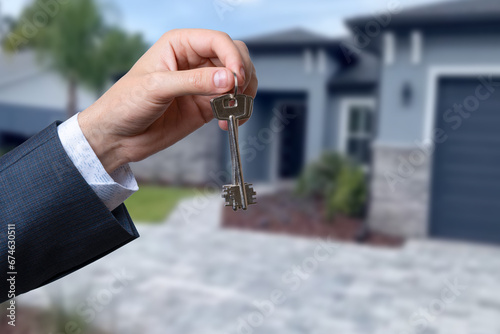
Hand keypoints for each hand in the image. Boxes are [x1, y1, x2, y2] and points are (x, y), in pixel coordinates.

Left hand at [78, 29, 257, 173]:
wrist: (117, 137)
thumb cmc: (125, 104)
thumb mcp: (156, 88)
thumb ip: (193, 82)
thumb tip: (229, 79)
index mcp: (180, 45)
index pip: (218, 41)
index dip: (233, 58)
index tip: (237, 79)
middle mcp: (195, 61)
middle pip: (235, 56)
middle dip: (243, 74)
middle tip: (236, 96)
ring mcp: (203, 84)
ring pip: (239, 80)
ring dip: (244, 95)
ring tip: (233, 112)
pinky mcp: (206, 106)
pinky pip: (233, 103)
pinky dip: (238, 112)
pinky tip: (227, 122)